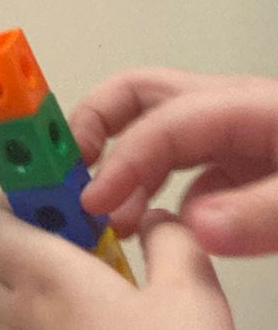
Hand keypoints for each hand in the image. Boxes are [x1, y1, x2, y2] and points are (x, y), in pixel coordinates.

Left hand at [0, 195, 255, 329]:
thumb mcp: (196, 300)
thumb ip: (171, 240)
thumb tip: (156, 220)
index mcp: (46, 281)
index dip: (12, 192)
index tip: (52, 181)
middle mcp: (23, 321)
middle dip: (17, 230)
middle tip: (77, 228)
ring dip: (24, 279)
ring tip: (92, 281)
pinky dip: (38, 325)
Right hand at [75, 68, 277, 255]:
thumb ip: (259, 212)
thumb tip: (194, 227)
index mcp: (243, 104)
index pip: (160, 120)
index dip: (121, 160)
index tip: (94, 202)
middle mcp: (229, 110)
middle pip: (139, 97)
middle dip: (95, 127)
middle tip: (70, 170)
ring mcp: (236, 136)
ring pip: (159, 135)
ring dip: (125, 170)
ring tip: (111, 217)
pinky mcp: (246, 165)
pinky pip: (187, 171)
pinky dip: (160, 195)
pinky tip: (159, 232)